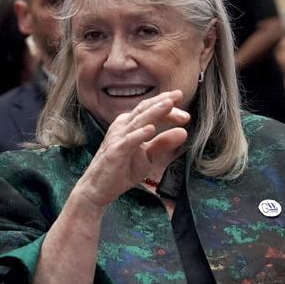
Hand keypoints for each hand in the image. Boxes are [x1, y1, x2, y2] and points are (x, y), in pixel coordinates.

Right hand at [72, 91, 189, 208]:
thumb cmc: (121, 170)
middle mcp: (122, 127)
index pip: (150, 110)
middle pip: (144, 110)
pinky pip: (128, 141)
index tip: (185, 113)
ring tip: (168, 104)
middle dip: (162, 102)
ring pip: (138, 121)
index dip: (168, 109)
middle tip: (179, 94)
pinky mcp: (114, 152)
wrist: (99, 188)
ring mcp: (117, 138)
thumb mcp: (148, 156)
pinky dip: (139, 134)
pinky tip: (151, 129)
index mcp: (129, 125)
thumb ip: (163, 143)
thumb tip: (184, 131)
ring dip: (154, 112)